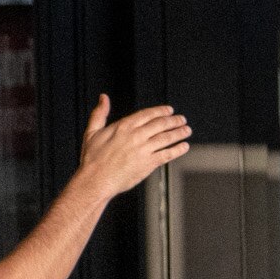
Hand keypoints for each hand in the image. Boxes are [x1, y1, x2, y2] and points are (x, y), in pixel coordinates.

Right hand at [72, 95, 192, 200]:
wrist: (95, 181)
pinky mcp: (148, 164)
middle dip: (174, 121)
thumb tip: (103, 97)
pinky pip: (167, 154)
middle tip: (182, 120)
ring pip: (166, 138)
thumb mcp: (92, 132)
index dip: (161, 111)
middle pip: (160, 124)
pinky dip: (178, 150)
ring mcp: (143, 150)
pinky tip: (184, 147)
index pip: (148, 114)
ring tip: (187, 130)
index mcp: (124, 126)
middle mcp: (136, 135)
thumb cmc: (92, 158)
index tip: (170, 110)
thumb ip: (99, 113)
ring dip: (179, 133)